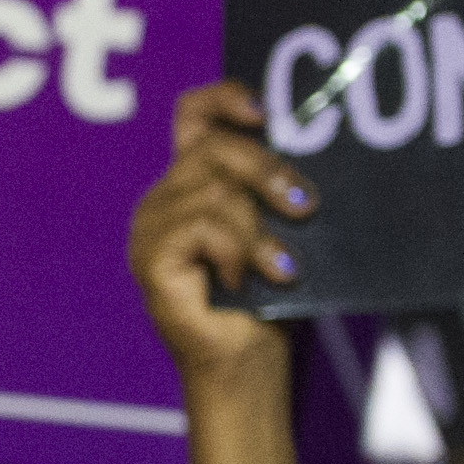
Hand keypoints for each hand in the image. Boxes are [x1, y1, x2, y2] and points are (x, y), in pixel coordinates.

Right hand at [128, 82, 310, 390]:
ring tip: (282, 267)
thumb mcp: (276, 229)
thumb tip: (313, 149)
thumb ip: (274, 189)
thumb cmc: (266, 301)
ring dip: (258, 229)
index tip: (267, 112)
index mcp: (192, 184)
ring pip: (212, 190)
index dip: (226, 98)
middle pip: (212, 147)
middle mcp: (164, 199)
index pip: (194, 114)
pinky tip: (251, 278)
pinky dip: (237, 251)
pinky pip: (201, 226)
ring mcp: (151, 229)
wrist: (246, 365)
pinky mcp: (150, 260)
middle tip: (302, 206)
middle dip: (266, 170)